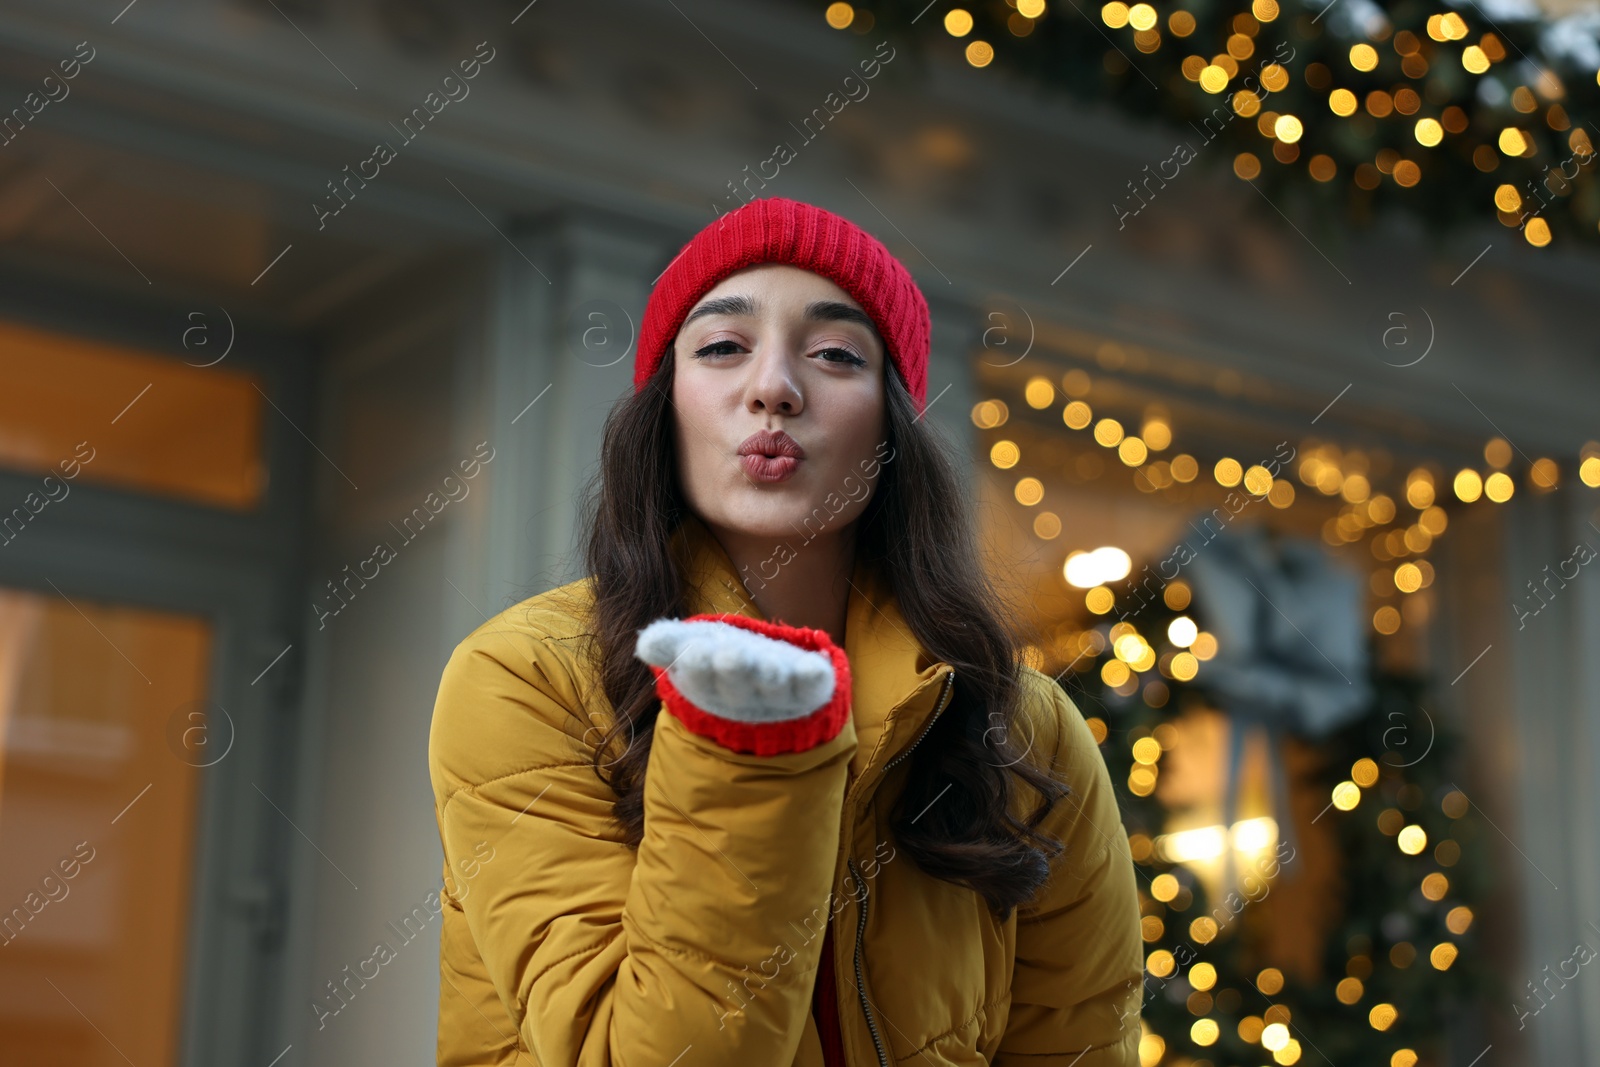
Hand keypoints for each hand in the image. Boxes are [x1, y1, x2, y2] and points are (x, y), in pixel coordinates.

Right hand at [635, 616, 836, 721]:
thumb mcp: (691, 646)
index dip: (697, 664)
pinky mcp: (806, 692)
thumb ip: (669, 644)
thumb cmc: (718, 660)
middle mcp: (742, 694)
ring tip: (771, 665)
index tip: (694, 651)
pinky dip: (813, 679)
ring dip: (771, 677)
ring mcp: (776, 695)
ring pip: (772, 689)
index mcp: (709, 682)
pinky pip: (811, 688)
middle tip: (728, 656)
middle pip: (736, 686)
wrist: (764, 683)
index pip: (700, 676)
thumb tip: (645, 643)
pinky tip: (817, 667)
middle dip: (733, 671)